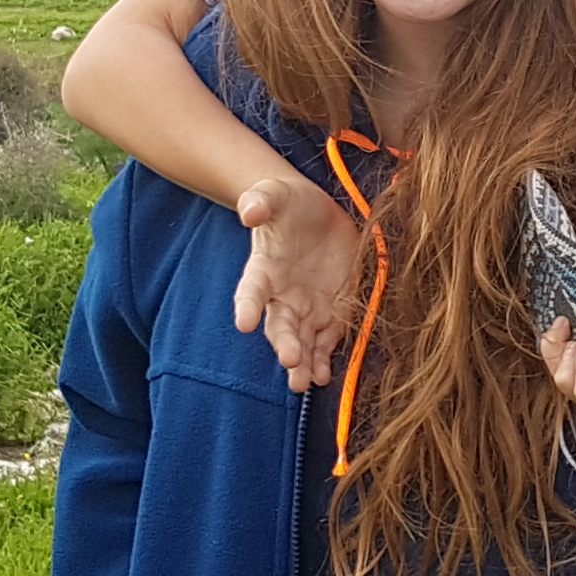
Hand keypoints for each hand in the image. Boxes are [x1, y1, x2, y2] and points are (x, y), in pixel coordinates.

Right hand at [232, 173, 367, 392]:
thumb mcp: (275, 193)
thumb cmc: (289, 202)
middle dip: (283, 343)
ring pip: (301, 341)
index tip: (243, 322)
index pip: (251, 290)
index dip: (247, 305)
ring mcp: (307, 308)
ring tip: (304, 381)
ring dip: (303, 362)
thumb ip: (261, 200)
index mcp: (264, 270)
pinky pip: (327, 341)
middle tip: (289, 359)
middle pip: (278, 325)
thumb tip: (250, 210)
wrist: (317, 213)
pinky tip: (324, 376)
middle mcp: (282, 296)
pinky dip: (323, 360)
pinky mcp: (331, 314)